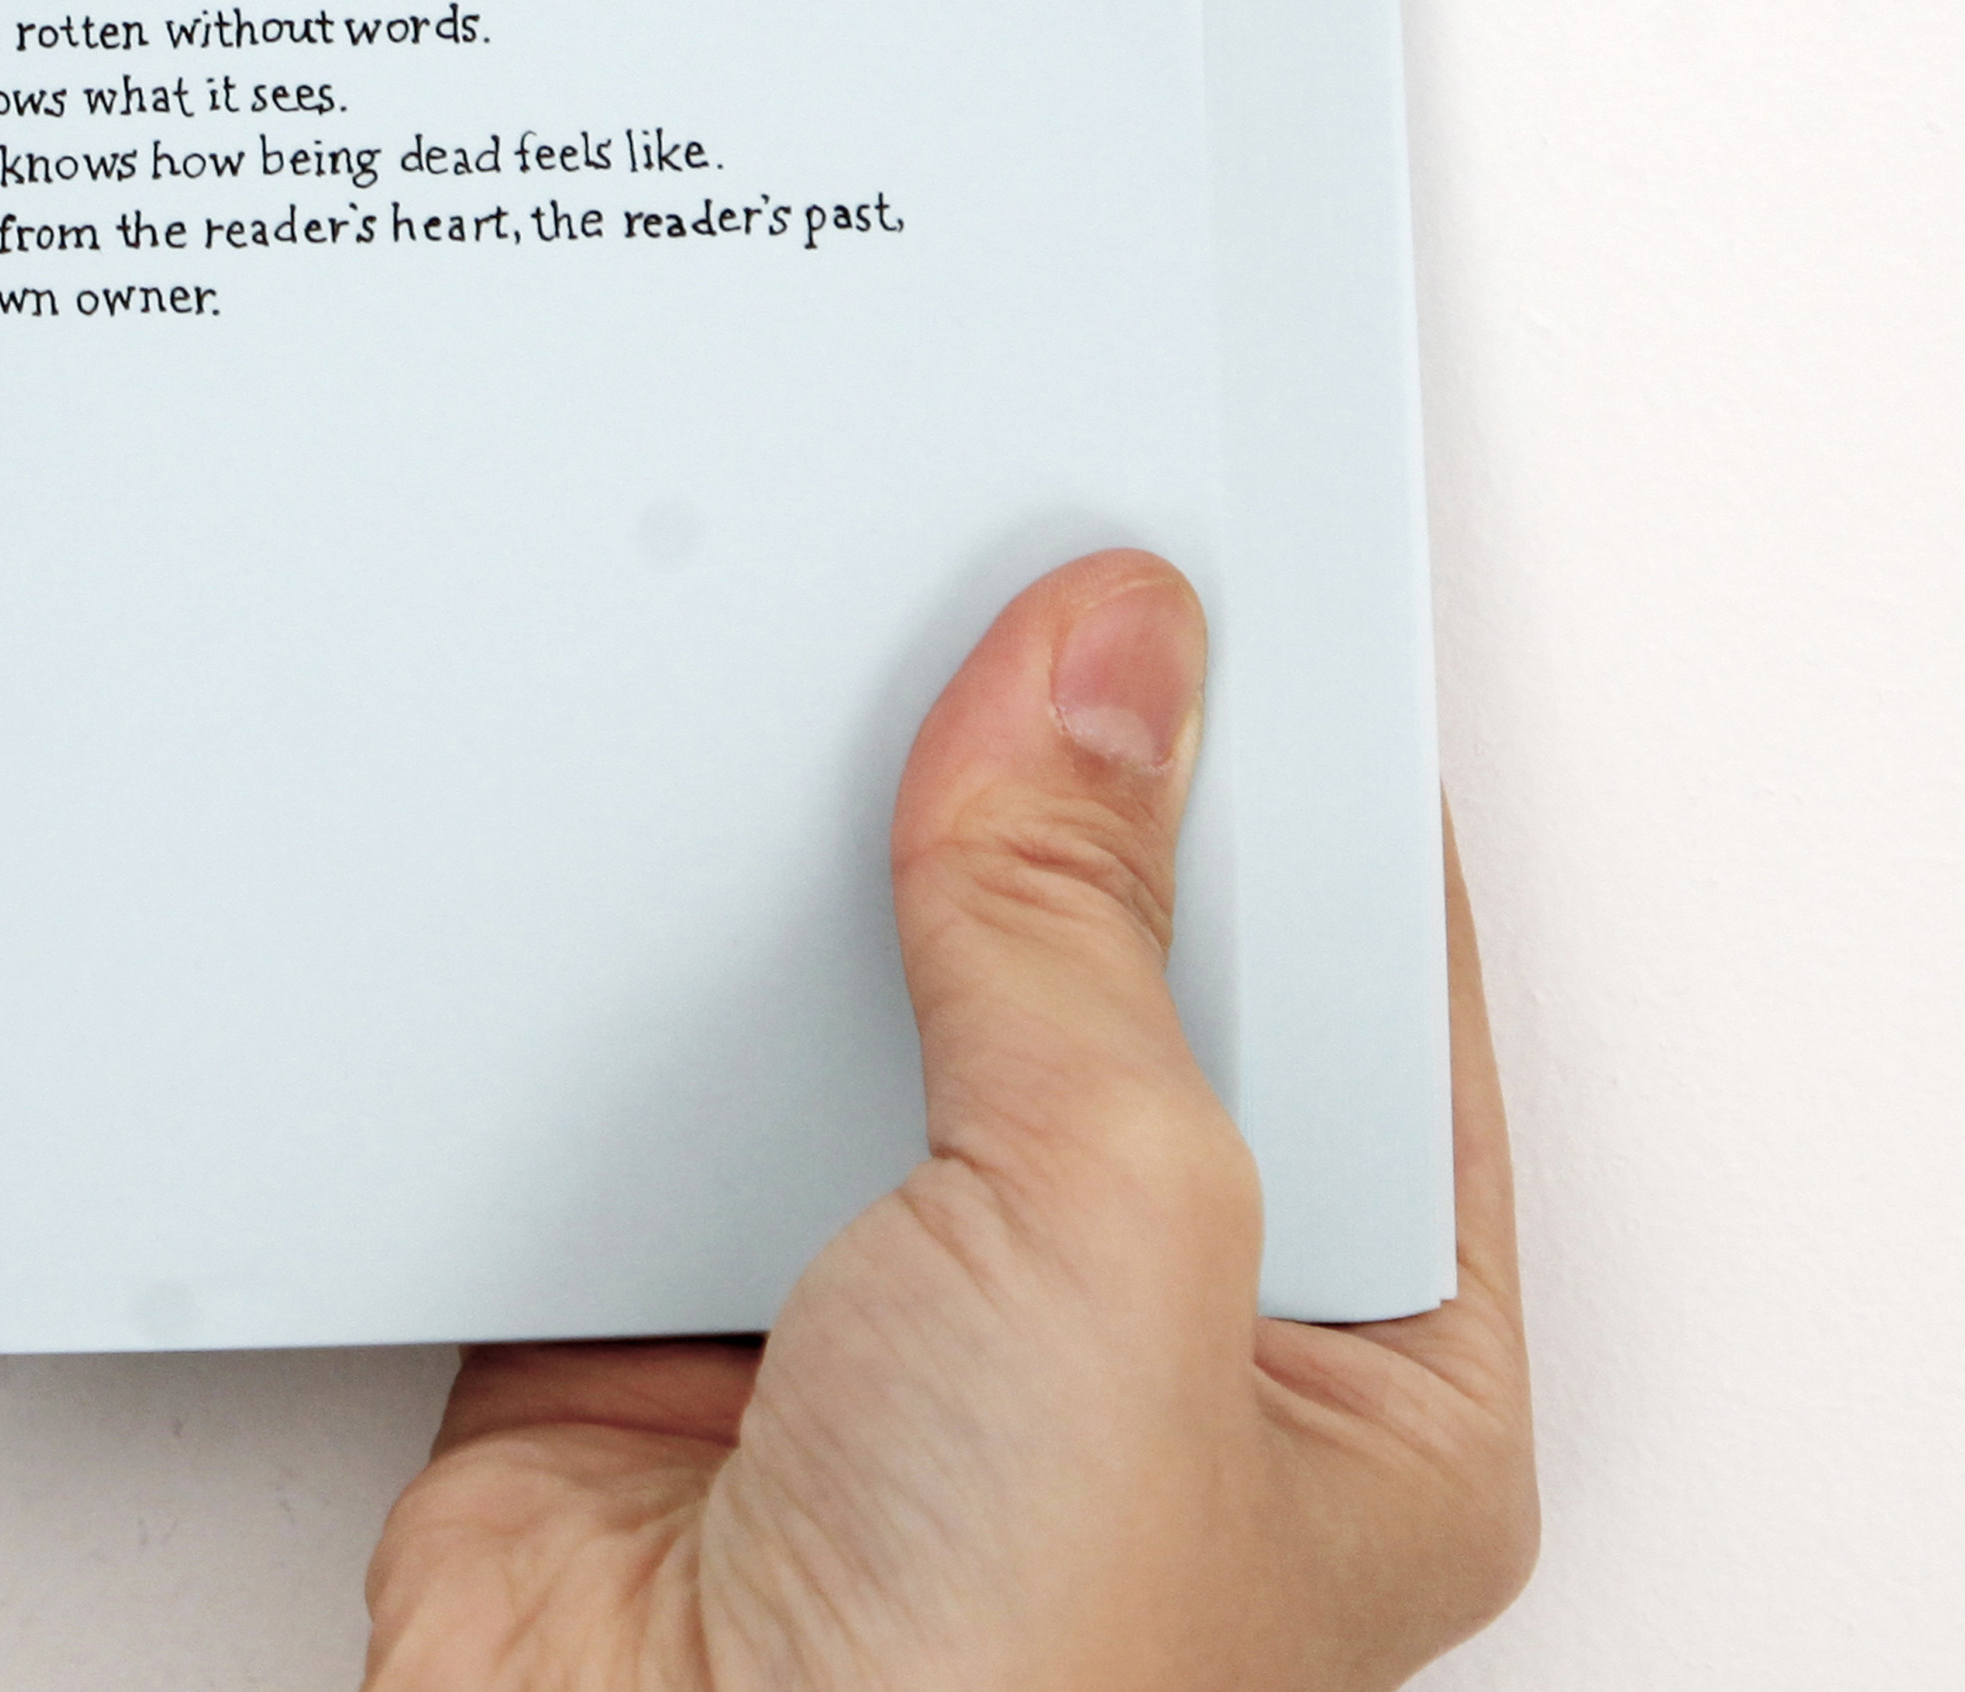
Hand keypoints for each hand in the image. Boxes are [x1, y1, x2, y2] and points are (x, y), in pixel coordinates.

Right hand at [363, 553, 1533, 1687]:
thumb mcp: (1116, 1230)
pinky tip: (617, 870)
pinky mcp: (667, 1312)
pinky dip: (613, 986)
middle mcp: (1124, 1346)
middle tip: (965, 614)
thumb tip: (1103, 671)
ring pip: (860, 1012)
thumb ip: (1084, 931)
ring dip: (803, 902)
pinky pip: (651, 1079)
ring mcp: (888, 1326)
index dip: (1269, 788)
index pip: (1343, 999)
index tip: (1181, 595)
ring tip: (784, 720)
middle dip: (1014, 822)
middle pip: (1088, 983)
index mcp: (1351, 1369)